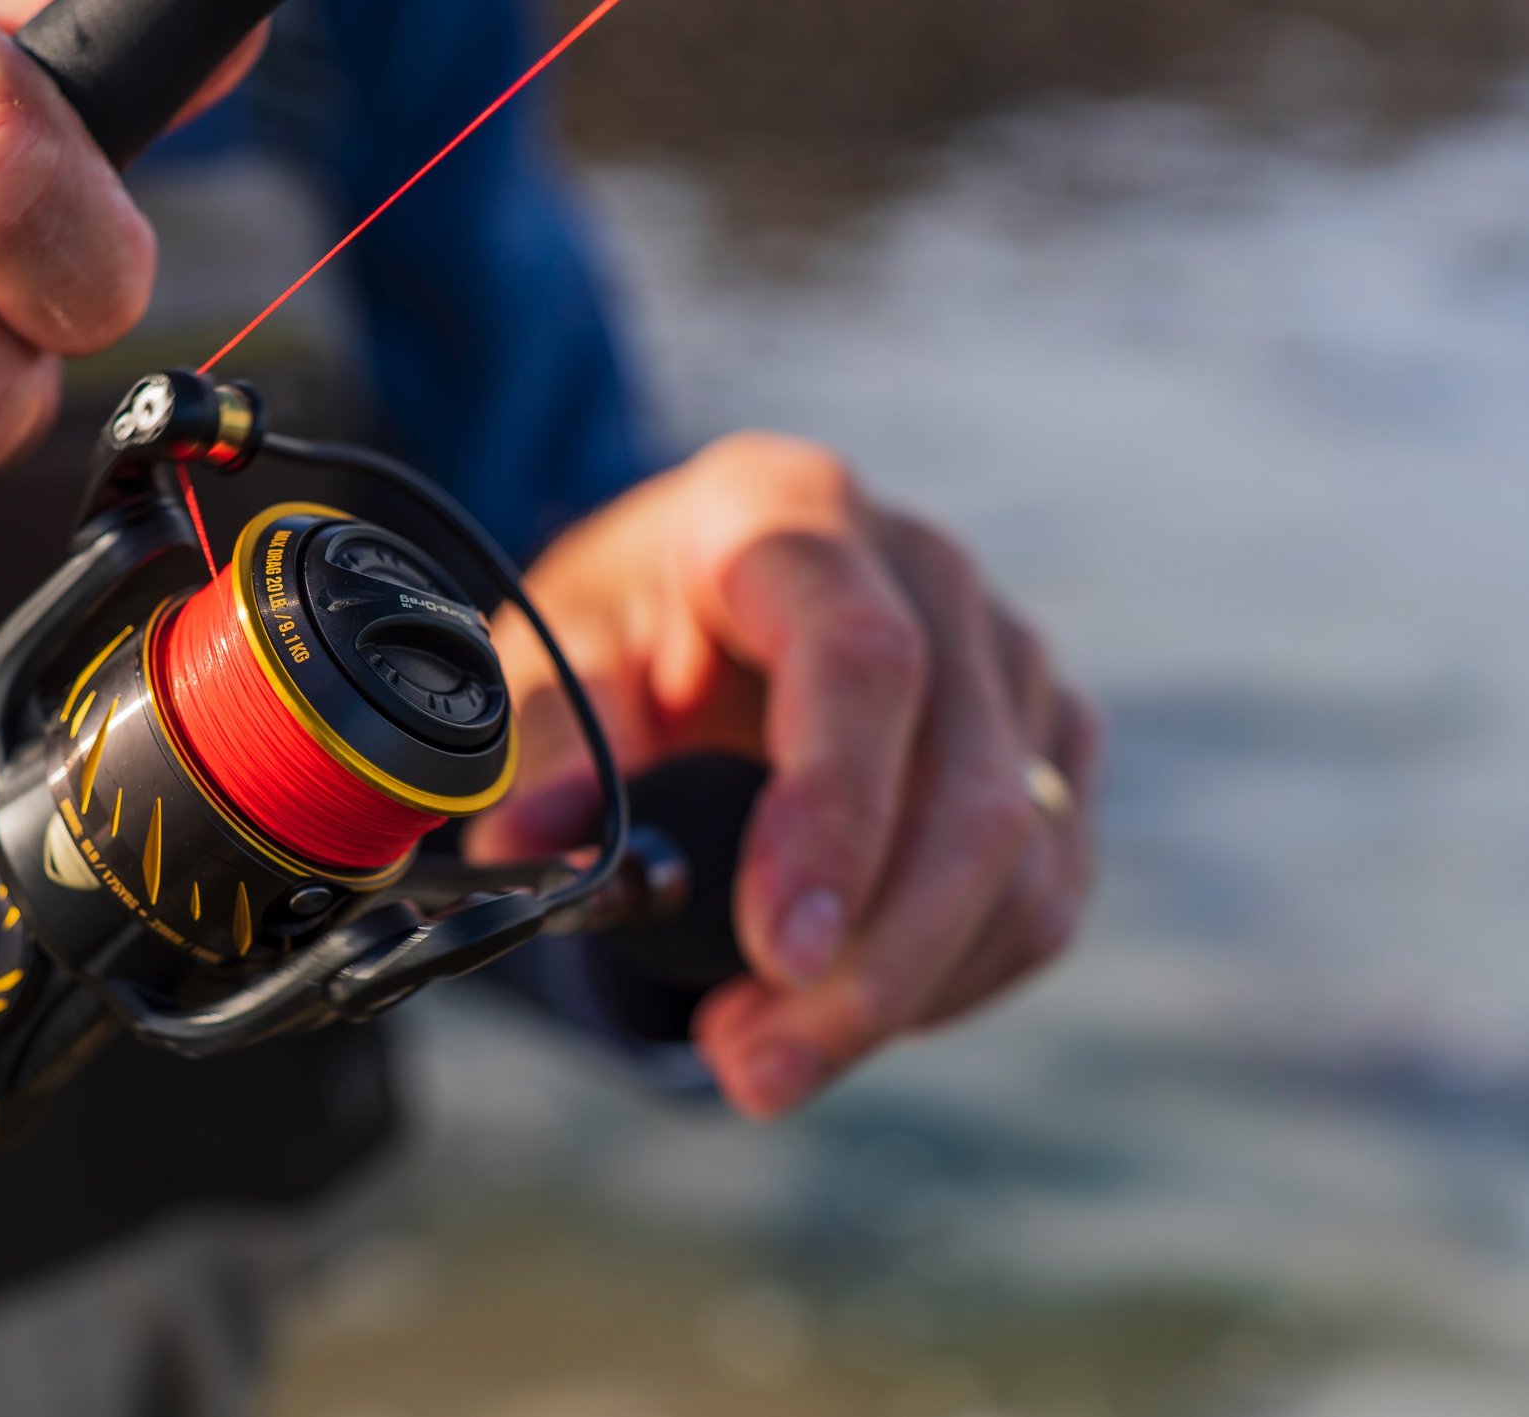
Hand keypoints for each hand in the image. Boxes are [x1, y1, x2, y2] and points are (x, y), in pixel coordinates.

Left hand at [470, 433, 1100, 1118]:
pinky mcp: (1047, 741)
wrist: (696, 594)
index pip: (861, 662)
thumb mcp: (551, 654)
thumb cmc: (626, 623)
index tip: (779, 955)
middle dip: (870, 964)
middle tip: (755, 1071)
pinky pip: (1045, 892)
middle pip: (966, 789)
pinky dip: (951, 981)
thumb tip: (538, 849)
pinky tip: (843, 1011)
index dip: (835, 817)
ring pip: (1024, 861)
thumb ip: (547, 746)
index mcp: (790, 513)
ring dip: (903, 994)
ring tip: (763, 1059)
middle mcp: (927, 568)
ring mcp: (1010, 654)